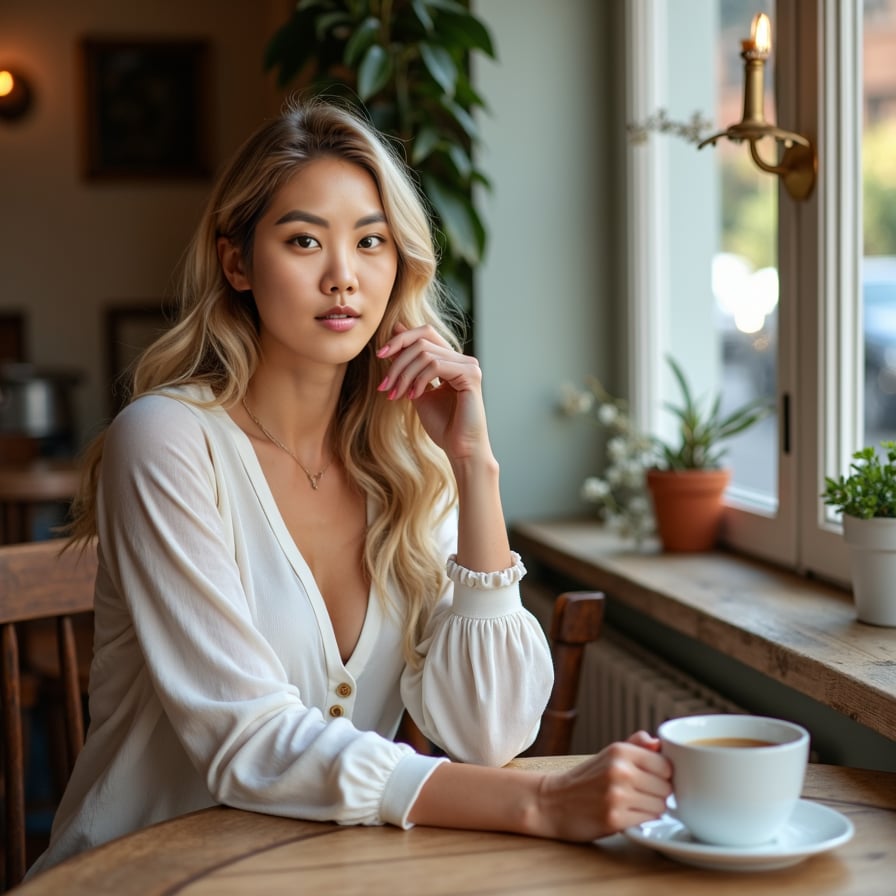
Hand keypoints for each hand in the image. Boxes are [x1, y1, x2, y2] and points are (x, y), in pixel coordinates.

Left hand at [376, 323, 490, 461]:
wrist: (459, 449)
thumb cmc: (442, 425)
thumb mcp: (416, 389)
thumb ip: (408, 364)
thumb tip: (396, 329)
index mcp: (452, 361)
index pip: (425, 333)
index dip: (401, 339)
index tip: (380, 355)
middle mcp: (463, 359)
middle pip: (422, 340)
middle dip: (397, 360)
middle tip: (385, 384)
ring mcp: (469, 365)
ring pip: (425, 353)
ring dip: (404, 374)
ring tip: (396, 395)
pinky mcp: (470, 375)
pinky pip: (435, 365)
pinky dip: (418, 380)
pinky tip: (413, 396)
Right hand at [531, 731, 671, 841]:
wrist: (552, 802)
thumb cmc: (584, 780)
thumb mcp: (608, 755)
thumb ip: (636, 746)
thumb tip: (659, 743)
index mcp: (620, 750)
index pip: (666, 765)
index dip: (663, 776)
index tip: (652, 780)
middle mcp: (620, 770)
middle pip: (666, 788)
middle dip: (658, 795)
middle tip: (640, 796)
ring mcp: (616, 795)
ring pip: (660, 806)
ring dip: (651, 810)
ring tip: (632, 806)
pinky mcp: (614, 818)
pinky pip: (647, 821)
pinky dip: (640, 821)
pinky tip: (625, 816)